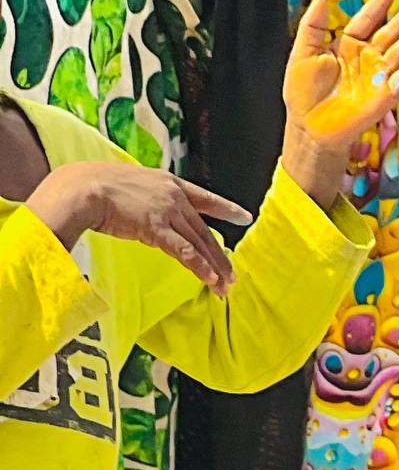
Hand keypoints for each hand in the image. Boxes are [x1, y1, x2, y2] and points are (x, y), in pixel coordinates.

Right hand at [24, 161, 249, 292]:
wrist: (82, 187)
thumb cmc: (96, 186)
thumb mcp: (131, 186)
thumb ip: (147, 199)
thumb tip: (148, 215)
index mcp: (168, 183)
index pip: (205, 198)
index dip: (226, 209)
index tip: (245, 217)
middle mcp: (173, 197)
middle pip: (204, 231)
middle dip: (220, 256)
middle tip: (233, 275)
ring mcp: (167, 211)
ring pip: (198, 244)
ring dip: (214, 268)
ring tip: (225, 286)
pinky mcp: (156, 227)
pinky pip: (184, 251)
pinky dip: (199, 267)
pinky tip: (210, 280)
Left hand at [280, 0, 398, 198]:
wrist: (308, 126)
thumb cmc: (303, 92)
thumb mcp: (303, 53)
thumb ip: (312, 27)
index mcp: (349, 46)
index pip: (368, 20)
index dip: (380, 4)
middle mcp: (369, 59)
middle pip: (393, 32)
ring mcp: (379, 77)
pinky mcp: (385, 97)